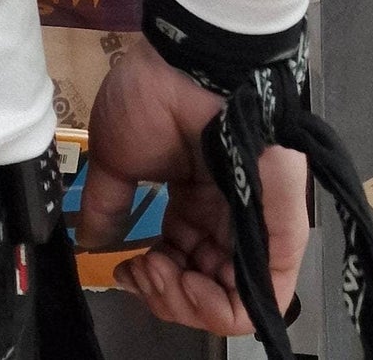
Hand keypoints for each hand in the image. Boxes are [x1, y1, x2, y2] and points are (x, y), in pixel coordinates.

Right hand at [80, 35, 307, 338]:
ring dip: (187, 303)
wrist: (185, 66)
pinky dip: (225, 306)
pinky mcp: (281, 228)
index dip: (151, 278)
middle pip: (206, 289)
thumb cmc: (152, 98)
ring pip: (235, 300)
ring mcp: (256, 223)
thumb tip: (91, 241)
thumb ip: (107, 204)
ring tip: (156, 272)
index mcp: (194, 201)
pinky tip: (186, 284)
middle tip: (139, 272)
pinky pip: (267, 292)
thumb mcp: (116, 157)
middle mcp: (226, 217)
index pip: (180, 265)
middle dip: (166, 295)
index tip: (124, 267)